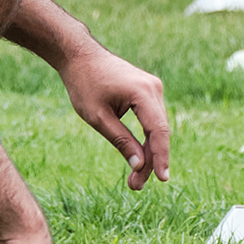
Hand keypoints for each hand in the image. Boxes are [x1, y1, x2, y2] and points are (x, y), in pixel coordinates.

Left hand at [60, 41, 168, 190]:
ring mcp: (152, 87)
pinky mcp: (147, 89)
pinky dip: (147, 138)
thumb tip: (140, 166)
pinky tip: (139, 157)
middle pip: (159, 131)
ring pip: (157, 126)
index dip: (161, 157)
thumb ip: (121, 141)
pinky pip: (152, 118)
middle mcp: (153, 87)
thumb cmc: (85, 84)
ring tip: (134, 179)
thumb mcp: (98, 117)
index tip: (163, 180)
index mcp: (143, 92)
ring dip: (149, 152)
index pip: (158, 130)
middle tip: (135, 187)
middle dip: (151, 161)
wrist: (80, 56)